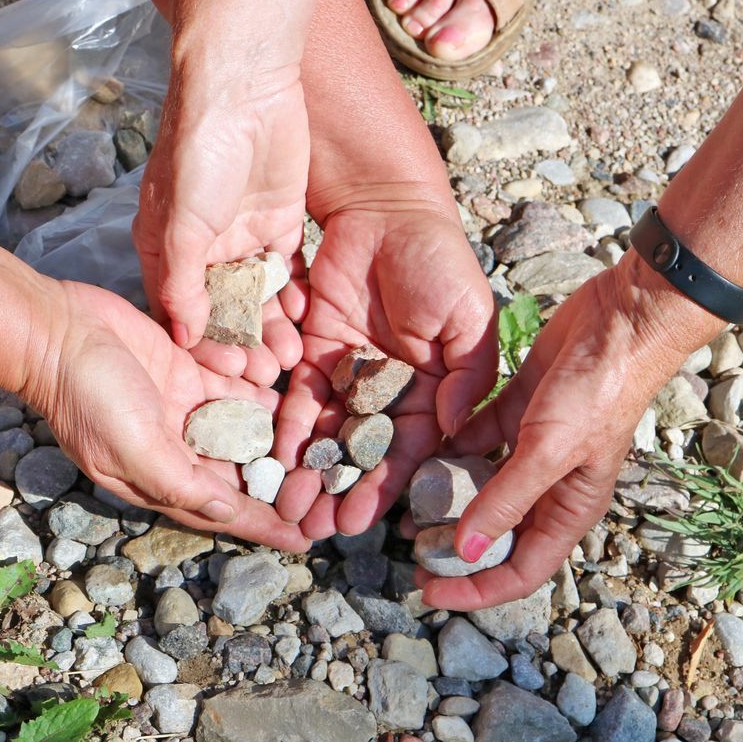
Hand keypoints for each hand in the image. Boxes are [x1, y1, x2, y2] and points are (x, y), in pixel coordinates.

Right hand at [23, 279, 310, 552]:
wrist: (57, 331)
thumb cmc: (87, 395)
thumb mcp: (133, 448)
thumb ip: (181, 482)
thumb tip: (227, 512)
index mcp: (157, 478)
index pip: (220, 511)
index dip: (262, 525)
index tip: (305, 540)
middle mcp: (173, 449)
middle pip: (237, 475)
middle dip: (278, 484)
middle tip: (327, 489)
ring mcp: (180, 409)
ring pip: (239, 431)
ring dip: (274, 437)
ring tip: (321, 444)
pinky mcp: (185, 371)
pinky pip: (231, 389)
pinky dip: (257, 393)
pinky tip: (292, 396)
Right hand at [133, 30, 309, 386]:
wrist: (244, 88)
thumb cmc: (198, 153)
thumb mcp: (180, 225)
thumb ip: (181, 282)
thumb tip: (182, 336)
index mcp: (167, 251)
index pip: (182, 313)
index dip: (203, 346)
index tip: (227, 372)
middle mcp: (203, 249)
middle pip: (223, 311)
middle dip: (242, 344)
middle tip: (265, 373)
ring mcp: (242, 236)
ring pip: (258, 297)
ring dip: (270, 327)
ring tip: (288, 356)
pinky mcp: (279, 222)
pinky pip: (286, 271)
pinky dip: (293, 295)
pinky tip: (303, 318)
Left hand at [272, 201, 496, 538]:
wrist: (386, 211)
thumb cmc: (439, 261)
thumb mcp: (468, 321)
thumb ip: (465, 378)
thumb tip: (448, 431)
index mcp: (432, 392)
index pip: (407, 452)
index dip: (384, 489)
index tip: (360, 524)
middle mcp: (388, 392)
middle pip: (360, 454)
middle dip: (338, 492)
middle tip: (312, 530)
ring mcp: (348, 374)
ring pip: (326, 434)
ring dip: (308, 473)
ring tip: (288, 510)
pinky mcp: (311, 351)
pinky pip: (297, 397)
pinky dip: (287, 429)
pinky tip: (274, 461)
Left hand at [421, 254, 722, 608]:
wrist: (621, 321)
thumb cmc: (598, 391)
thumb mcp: (548, 451)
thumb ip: (506, 501)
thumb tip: (466, 552)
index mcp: (569, 509)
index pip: (521, 570)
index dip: (476, 590)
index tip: (429, 594)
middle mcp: (549, 485)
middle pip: (496, 534)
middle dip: (453, 549)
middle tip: (408, 553)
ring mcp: (531, 448)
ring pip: (479, 486)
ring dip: (443, 499)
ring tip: (402, 508)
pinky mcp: (516, 412)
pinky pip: (474, 441)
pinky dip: (448, 449)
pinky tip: (417, 452)